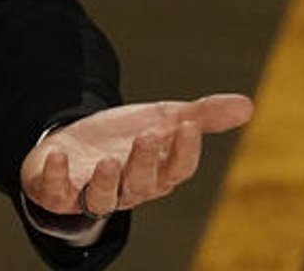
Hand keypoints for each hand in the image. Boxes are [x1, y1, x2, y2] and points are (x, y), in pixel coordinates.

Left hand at [20, 94, 253, 218]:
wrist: (76, 148)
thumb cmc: (125, 139)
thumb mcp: (162, 121)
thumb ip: (202, 116)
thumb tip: (248, 106)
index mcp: (156, 175)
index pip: (176, 171)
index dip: (184, 151)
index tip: (188, 126)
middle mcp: (127, 190)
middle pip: (142, 184)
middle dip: (145, 162)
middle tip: (149, 134)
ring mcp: (91, 193)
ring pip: (103, 198)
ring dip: (106, 181)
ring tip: (109, 160)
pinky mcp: (58, 191)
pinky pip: (56, 193)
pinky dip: (56, 177)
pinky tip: (58, 156)